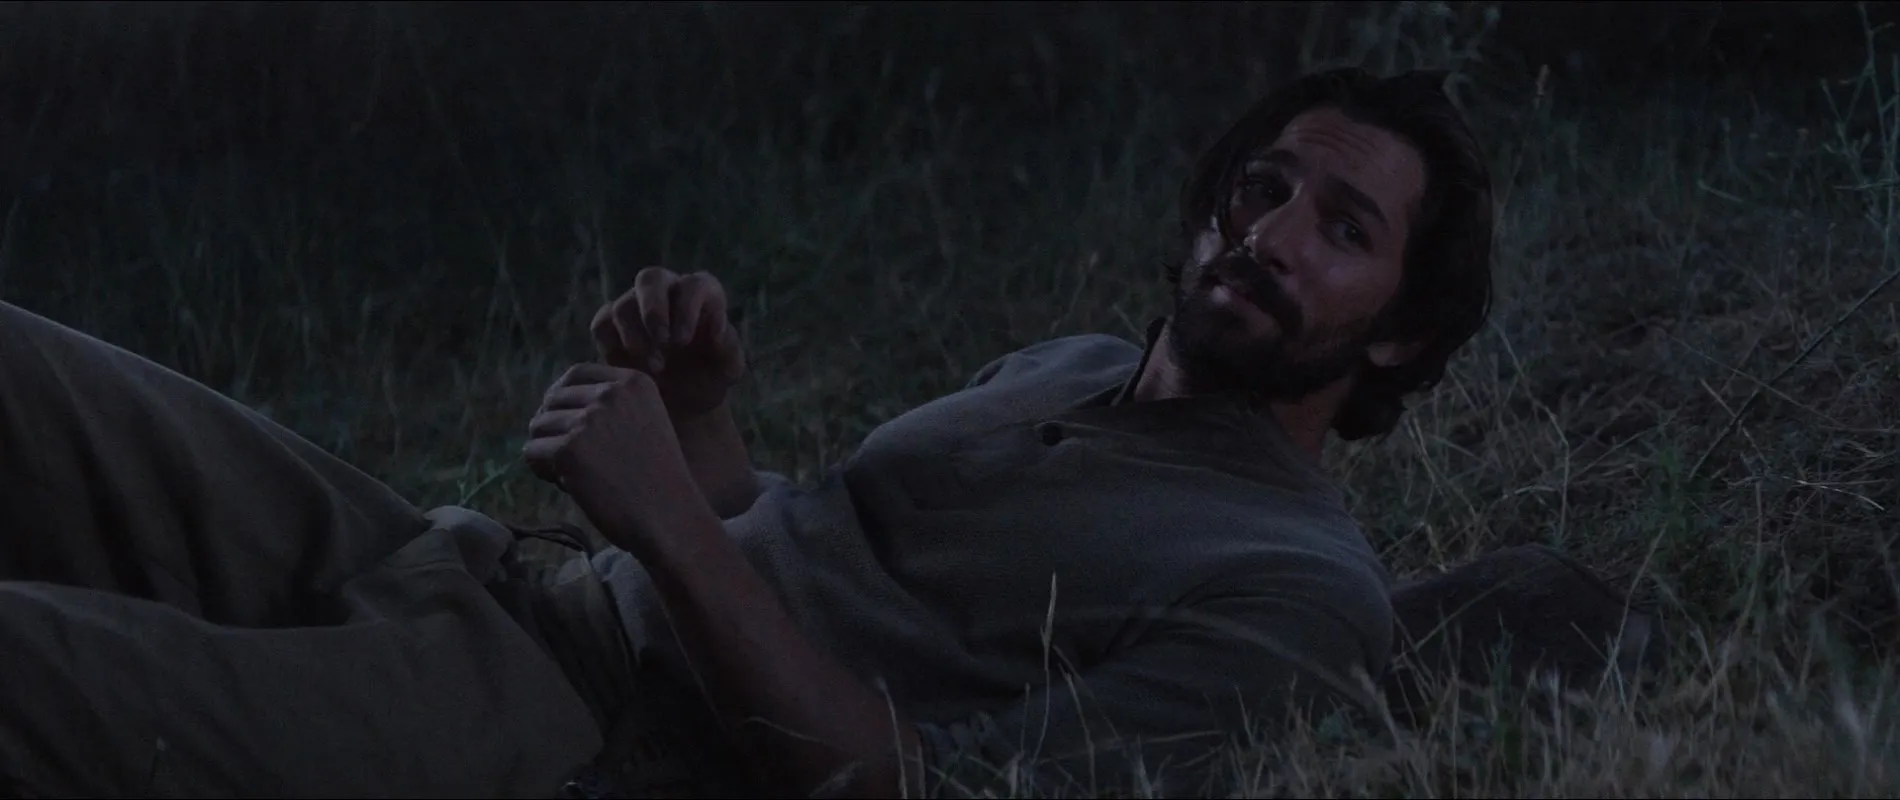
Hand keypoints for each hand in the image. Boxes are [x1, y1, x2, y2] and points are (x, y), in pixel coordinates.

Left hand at [523, 363, 703, 546]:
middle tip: (567, 456)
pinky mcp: (568, 450)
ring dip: (546, 448)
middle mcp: (610, 394)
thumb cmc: (659, 478)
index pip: (577, 373)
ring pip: (538, 425)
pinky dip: (541, 470)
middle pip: (553, 399)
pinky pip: (532, 451)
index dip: (562, 396)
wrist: (669, 516)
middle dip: (553, 426)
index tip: (564, 420)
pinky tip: (565, 484)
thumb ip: (612, 406)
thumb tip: (554, 404)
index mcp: (633, 383)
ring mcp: (588, 421)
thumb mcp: (647, 421)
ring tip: (570, 473)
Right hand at [589, 267, 745, 420]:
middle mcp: (666, 291)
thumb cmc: (709, 378)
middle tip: (662, 344)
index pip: (694, 284)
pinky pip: (601, 324)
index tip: (684, 341)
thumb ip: (731, 351)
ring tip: (655, 369)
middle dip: (653, 310)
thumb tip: (718, 333)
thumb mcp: (727, 371)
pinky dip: (613, 347)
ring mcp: (635, 304)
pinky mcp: (610, 325)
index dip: (687, 308)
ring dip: (636, 338)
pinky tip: (631, 369)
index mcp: (700, 294)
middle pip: (650, 278)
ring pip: (623, 305)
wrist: (681, 403)